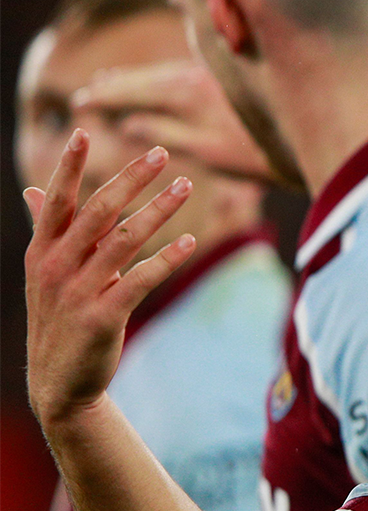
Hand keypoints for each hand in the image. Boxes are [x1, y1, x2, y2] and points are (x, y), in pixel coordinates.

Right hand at [24, 132, 195, 427]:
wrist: (59, 381)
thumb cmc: (60, 318)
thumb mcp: (46, 274)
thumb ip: (48, 231)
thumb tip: (36, 190)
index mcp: (42, 251)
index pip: (58, 199)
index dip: (71, 165)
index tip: (85, 129)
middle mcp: (55, 266)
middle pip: (98, 211)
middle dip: (131, 179)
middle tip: (161, 153)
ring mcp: (78, 291)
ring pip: (125, 240)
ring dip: (160, 210)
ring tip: (186, 186)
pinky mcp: (103, 315)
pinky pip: (142, 279)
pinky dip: (167, 257)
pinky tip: (189, 241)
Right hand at [73, 61, 276, 183]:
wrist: (309, 141)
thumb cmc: (257, 156)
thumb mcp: (206, 152)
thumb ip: (165, 133)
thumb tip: (128, 123)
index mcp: (187, 93)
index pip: (134, 89)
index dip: (106, 95)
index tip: (81, 102)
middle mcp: (198, 74)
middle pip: (147, 76)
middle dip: (117, 84)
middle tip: (88, 92)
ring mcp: (215, 74)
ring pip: (165, 72)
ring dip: (137, 78)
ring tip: (110, 82)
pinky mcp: (229, 80)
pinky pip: (184, 74)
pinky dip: (162, 78)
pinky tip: (158, 83)